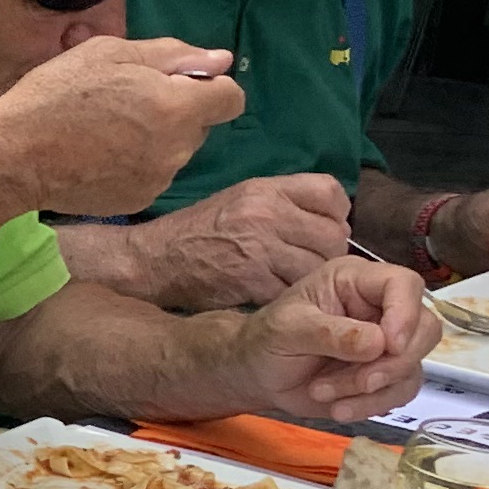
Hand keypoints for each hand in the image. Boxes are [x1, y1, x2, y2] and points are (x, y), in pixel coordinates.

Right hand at [0, 37, 244, 217]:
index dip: (208, 86)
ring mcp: (159, 179)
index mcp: (177, 106)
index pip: (231, 97)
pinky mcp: (138, 201)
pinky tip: (97, 158)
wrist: (12, 157)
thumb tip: (221, 60)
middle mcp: (178, 148)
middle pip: (199, 125)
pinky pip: (151, 175)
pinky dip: (134, 165)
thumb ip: (171, 54)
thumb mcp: (109, 53)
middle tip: (123, 104)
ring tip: (104, 133)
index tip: (174, 84)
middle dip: (174, 112)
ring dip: (154, 139)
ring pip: (174, 151)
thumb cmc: (56, 94)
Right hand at [109, 173, 351, 306]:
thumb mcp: (238, 198)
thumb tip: (330, 219)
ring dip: (312, 278)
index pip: (331, 193)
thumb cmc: (198, 230)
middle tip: (309, 260)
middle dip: (328, 251)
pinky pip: (294, 291)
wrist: (153, 260)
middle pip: (332, 235)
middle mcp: (266, 216)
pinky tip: (277, 295)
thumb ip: (283, 202)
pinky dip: (290, 297)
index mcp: (265, 190)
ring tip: (294, 279)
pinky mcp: (252, 284)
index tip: (323, 227)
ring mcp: (260, 251)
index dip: (336, 214)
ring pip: (318, 267)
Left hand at [216, 254, 433, 422]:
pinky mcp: (385, 374)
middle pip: (424, 328)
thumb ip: (330, 333)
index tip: (389, 345)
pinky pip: (401, 391)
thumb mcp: (287, 330)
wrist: (256, 375)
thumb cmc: (266, 340)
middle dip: (394, 362)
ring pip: (414, 364)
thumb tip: (378, 343)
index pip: (403, 284)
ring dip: (372, 388)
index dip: (406, 313)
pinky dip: (373, 404)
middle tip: (359, 382)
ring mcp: (387, 342)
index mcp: (355, 281)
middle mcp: (379, 307)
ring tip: (324, 393)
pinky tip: (338, 409)